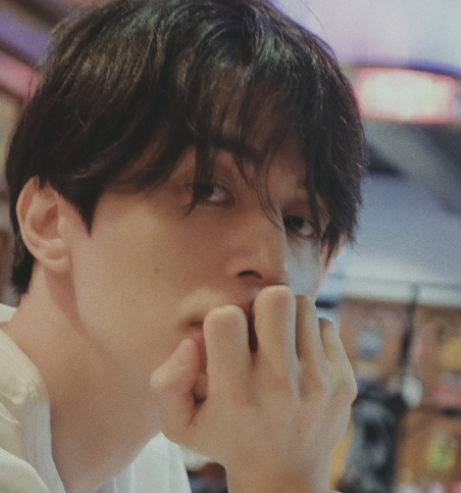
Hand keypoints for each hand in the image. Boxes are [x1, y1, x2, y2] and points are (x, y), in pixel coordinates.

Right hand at [150, 285, 356, 492]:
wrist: (284, 478)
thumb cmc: (226, 439)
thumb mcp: (180, 424)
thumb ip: (166, 382)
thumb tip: (190, 343)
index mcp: (236, 395)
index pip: (226, 318)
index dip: (222, 318)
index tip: (226, 339)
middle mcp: (279, 387)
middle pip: (276, 298)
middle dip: (261, 304)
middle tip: (257, 327)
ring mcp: (318, 383)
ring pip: (304, 304)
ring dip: (287, 316)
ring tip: (277, 341)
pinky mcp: (344, 381)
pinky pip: (325, 325)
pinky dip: (309, 333)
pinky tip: (298, 357)